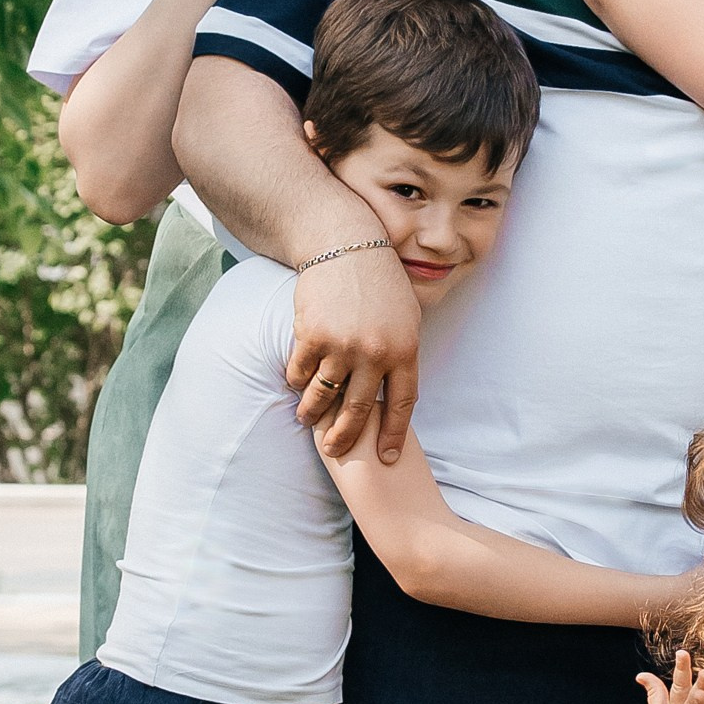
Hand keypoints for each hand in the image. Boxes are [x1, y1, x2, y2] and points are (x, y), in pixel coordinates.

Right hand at [285, 242, 422, 461]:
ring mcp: (343, 345)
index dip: (393, 434)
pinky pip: (301, 372)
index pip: (402, 404)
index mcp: (405, 350)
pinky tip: (296, 386)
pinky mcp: (312, 336)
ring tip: (307, 420)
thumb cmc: (380, 281)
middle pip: (360, 409)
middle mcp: (375, 352)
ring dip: (313, 413)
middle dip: (346, 436)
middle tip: (335, 451)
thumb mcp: (407, 316)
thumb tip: (397, 393)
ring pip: (325, 395)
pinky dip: (297, 382)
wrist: (346, 245)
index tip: (386, 457)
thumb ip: (402, 353)